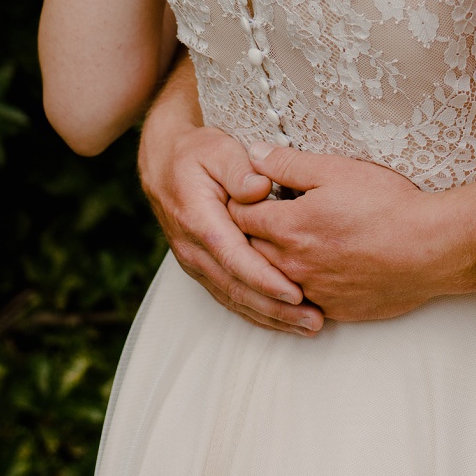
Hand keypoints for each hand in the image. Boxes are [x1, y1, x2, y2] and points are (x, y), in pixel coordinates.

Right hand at [137, 114, 323, 334]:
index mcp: (199, 221)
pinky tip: (281, 320)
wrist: (162, 162)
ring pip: (233, 299)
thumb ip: (239, 169)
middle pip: (237, 288)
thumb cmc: (195, 152)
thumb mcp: (218, 148)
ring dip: (269, 317)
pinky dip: (255, 312)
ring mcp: (195, 262)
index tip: (296, 293)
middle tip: (313, 320)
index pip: (235, 258)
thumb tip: (259, 189)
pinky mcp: (201, 268)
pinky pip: (228, 296)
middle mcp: (194, 249)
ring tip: (307, 327)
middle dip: (275, 309)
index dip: (265, 279)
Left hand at [237, 143, 443, 321]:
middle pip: (250, 251)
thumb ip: (288, 164)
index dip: (238, 202)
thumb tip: (253, 155)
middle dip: (245, 234)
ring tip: (280, 245)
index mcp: (289, 227)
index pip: (240, 217)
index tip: (243, 194)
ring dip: (269, 263)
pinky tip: (310, 272)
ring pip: (273, 279)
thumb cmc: (386, 205)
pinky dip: (297, 286)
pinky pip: (301, 300)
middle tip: (253, 218)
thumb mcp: (336, 170)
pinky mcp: (334, 309)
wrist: (429, 249)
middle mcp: (293, 265)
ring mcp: (313, 291)